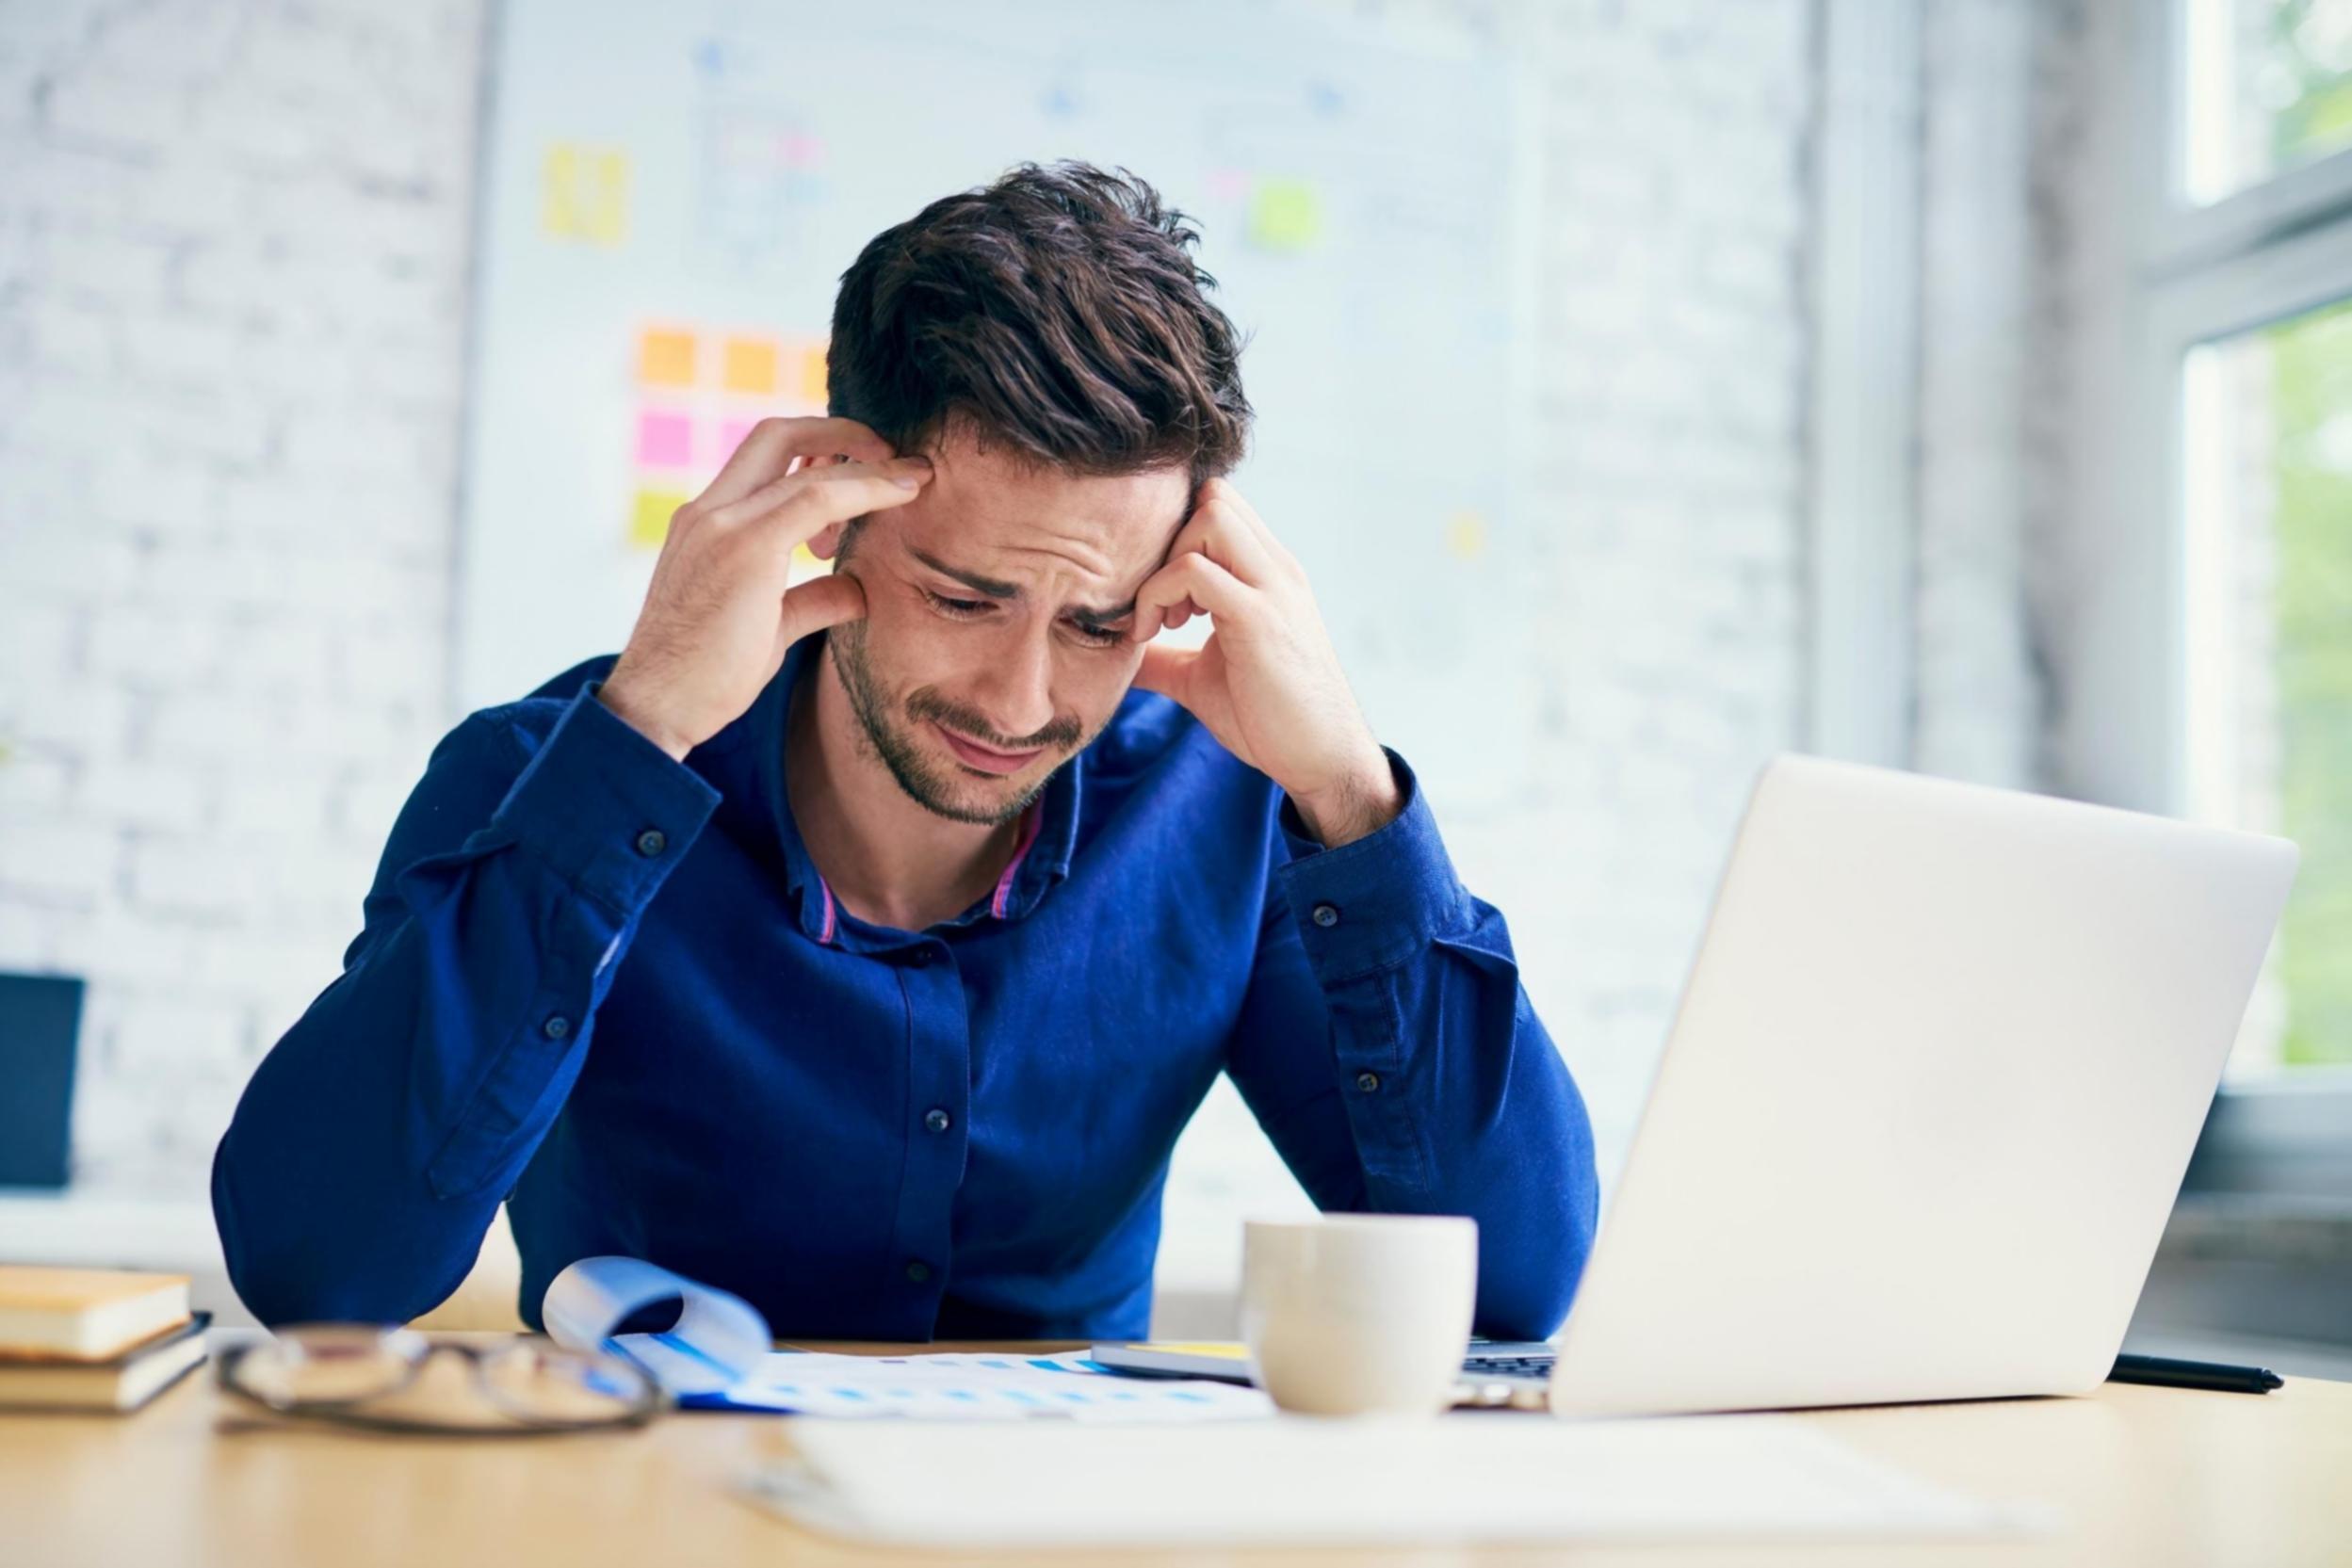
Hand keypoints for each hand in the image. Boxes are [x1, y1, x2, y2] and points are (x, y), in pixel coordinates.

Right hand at [599, 418, 931, 759]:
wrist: (657, 709)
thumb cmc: (706, 677)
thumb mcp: (770, 628)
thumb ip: (811, 599)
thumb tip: (857, 590)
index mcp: (708, 521)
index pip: (766, 457)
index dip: (824, 451)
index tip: (870, 472)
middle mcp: (709, 511)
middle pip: (778, 433)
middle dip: (844, 432)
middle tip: (894, 458)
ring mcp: (720, 524)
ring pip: (802, 462)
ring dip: (865, 463)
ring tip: (908, 482)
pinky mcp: (742, 547)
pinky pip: (815, 498)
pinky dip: (864, 489)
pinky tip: (902, 493)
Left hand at [1130, 479, 1400, 847]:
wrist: (1322, 758)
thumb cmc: (1270, 719)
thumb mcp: (1202, 677)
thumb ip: (1164, 657)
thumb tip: (1113, 654)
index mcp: (1266, 574)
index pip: (1218, 506)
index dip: (1175, 535)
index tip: (1157, 593)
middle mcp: (1275, 569)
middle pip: (1214, 496)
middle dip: (1168, 539)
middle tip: (1157, 601)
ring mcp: (1272, 589)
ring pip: (1209, 516)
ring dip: (1165, 563)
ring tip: (1159, 620)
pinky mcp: (1258, 618)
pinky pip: (1195, 571)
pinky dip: (1159, 595)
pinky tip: (1155, 635)